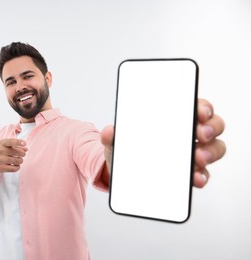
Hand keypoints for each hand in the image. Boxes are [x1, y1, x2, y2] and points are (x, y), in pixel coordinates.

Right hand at [0, 138, 27, 172]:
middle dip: (23, 154)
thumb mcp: (4, 145)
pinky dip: (18, 167)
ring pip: (18, 161)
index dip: (19, 142)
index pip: (11, 141)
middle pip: (18, 152)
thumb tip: (26, 149)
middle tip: (22, 154)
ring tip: (18, 160)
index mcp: (3, 143)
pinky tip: (16, 165)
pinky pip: (15, 168)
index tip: (24, 143)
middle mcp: (1, 151)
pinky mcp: (1, 168)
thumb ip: (16, 146)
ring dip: (20, 161)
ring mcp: (1, 160)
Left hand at [100, 98, 225, 187]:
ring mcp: (192, 153)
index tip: (198, 112)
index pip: (195, 105)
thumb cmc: (127, 148)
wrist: (122, 172)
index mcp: (173, 117)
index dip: (202, 106)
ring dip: (210, 152)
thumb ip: (112, 136)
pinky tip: (195, 179)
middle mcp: (188, 133)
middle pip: (212, 125)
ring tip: (197, 158)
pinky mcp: (190, 173)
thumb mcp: (117, 141)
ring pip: (214, 148)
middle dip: (210, 128)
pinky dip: (202, 176)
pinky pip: (203, 174)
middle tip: (199, 134)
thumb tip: (108, 132)